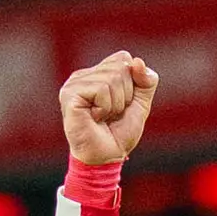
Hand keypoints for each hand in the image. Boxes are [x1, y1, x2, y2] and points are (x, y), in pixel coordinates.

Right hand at [59, 50, 158, 166]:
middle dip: (125, 95)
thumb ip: (146, 81)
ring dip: (115, 104)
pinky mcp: (70, 94)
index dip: (132, 83)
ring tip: (103, 117)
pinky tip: (94, 118)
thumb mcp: (141, 103)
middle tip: (111, 113)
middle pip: (120, 67)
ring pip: (112, 79)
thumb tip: (137, 62)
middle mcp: (83, 75)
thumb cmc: (119, 133)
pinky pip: (102, 89)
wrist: (107, 157)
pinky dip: (105, 107)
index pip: (124, 58)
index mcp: (96, 73)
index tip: (122, 104)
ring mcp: (74, 84)